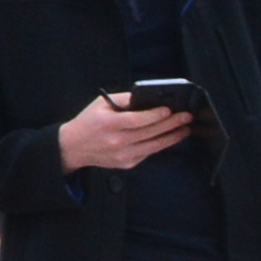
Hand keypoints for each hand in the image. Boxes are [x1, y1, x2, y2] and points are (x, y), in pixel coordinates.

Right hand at [57, 92, 191, 171]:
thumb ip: (123, 100)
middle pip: (150, 132)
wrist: (73, 146)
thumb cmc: (88, 122)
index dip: (155, 115)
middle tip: (186, 117)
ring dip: (172, 137)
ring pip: (154, 146)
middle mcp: (116, 141)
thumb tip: (147, 98)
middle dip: (171, 124)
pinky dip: (161, 144)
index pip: (137, 120)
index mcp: (108, 124)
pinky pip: (149, 153)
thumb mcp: (100, 105)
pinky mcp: (127, 163)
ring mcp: (123, 154)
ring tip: (185, 129)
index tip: (170, 110)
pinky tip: (169, 138)